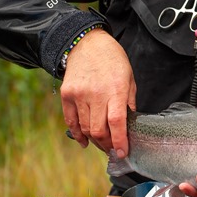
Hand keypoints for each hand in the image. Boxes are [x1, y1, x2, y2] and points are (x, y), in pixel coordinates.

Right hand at [59, 29, 135, 157]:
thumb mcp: (129, 78)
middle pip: (98, 130)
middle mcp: (96, 94)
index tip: (123, 153)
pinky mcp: (67, 95)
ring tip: (102, 144)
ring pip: (85, 128)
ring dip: (94, 140)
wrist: (87, 43)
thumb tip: (129, 124)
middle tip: (113, 150)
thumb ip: (129, 102)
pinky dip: (77, 134)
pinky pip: (71, 121)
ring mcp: (79, 95)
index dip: (120, 142)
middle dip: (107, 145)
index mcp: (115, 90)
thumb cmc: (112, 59)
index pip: (117, 123)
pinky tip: (84, 141)